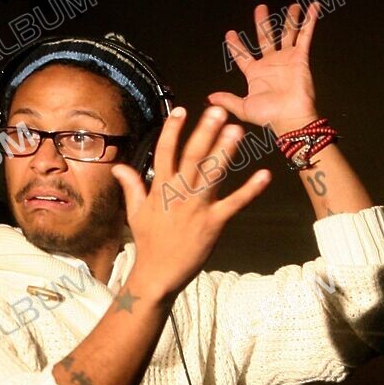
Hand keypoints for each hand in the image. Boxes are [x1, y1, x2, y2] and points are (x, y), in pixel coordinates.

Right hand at [110, 105, 271, 297]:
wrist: (158, 273)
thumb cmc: (149, 243)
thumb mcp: (135, 212)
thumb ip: (132, 186)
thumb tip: (118, 166)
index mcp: (160, 188)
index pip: (165, 152)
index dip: (173, 130)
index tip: (181, 110)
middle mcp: (179, 193)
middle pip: (193, 156)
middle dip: (205, 132)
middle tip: (217, 110)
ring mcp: (197, 207)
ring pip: (213, 174)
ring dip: (226, 151)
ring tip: (237, 130)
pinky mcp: (214, 223)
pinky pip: (235, 203)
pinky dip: (251, 190)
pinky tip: (265, 175)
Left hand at [209, 1, 321, 132]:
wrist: (290, 117)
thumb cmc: (270, 116)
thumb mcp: (243, 107)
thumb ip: (227, 99)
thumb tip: (211, 97)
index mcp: (256, 74)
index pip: (242, 55)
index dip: (236, 45)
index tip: (230, 34)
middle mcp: (271, 64)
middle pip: (265, 37)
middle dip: (262, 22)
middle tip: (260, 9)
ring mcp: (286, 59)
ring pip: (287, 34)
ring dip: (290, 19)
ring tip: (293, 7)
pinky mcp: (300, 58)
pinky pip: (305, 36)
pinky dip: (309, 22)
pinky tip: (312, 9)